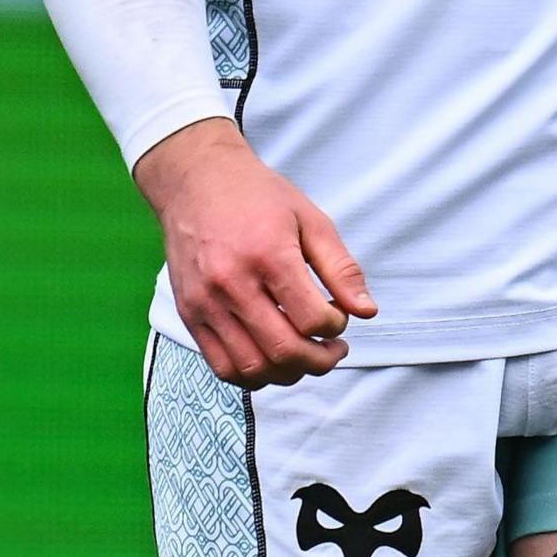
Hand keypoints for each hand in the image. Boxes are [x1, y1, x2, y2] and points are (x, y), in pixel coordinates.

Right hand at [134, 119, 375, 388]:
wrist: (195, 181)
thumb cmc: (257, 197)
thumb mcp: (310, 219)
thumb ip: (341, 268)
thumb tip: (366, 312)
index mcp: (269, 255)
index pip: (312, 320)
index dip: (336, 328)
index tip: (338, 317)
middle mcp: (232, 283)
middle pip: (284, 350)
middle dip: (319, 361)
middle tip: (333, 351)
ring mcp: (206, 302)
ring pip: (253, 368)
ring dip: (288, 374)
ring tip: (304, 357)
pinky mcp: (189, 314)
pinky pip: (222, 367)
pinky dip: (252, 376)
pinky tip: (271, 359)